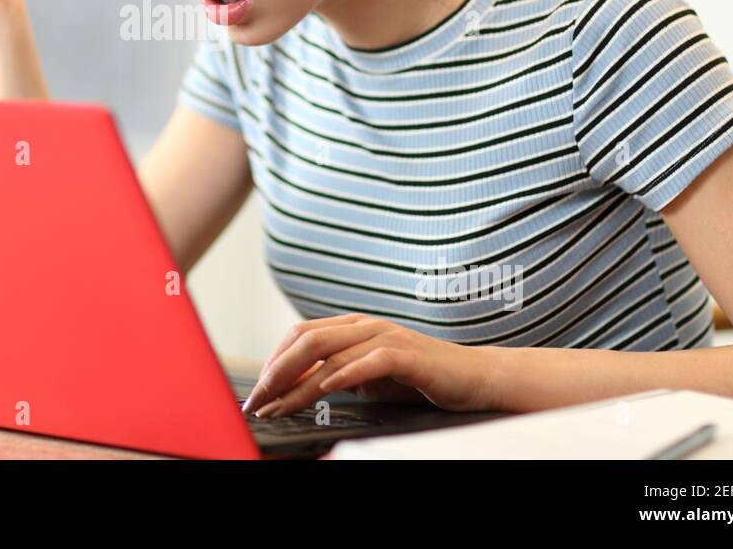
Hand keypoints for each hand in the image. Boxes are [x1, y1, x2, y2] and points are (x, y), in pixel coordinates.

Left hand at [239, 313, 496, 417]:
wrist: (475, 378)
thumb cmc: (423, 379)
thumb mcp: (371, 378)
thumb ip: (340, 375)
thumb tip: (302, 387)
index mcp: (354, 327)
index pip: (301, 335)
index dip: (273, 361)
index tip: (257, 392)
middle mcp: (366, 326)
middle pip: (306, 339)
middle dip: (275, 372)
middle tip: (257, 402)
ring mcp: (387, 337)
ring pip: (330, 352)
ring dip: (298, 382)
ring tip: (278, 405)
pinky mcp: (409, 355)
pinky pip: (370, 361)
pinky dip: (344, 374)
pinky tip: (325, 389)